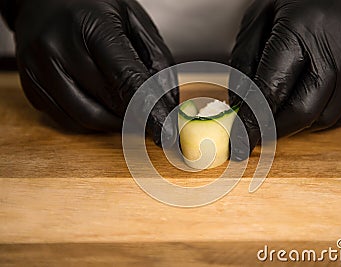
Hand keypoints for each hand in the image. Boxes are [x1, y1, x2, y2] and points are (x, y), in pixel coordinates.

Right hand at [13, 0, 177, 144]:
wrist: (44, 2)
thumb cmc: (94, 9)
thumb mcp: (134, 22)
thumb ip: (156, 60)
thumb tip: (168, 104)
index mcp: (92, 26)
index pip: (126, 80)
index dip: (149, 111)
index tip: (166, 132)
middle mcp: (58, 47)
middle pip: (108, 103)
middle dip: (136, 117)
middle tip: (152, 119)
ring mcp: (39, 68)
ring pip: (86, 118)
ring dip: (114, 122)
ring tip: (127, 109)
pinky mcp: (31, 86)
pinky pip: (67, 120)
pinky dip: (91, 120)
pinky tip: (101, 104)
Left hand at [230, 0, 340, 159]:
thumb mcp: (260, 19)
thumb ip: (245, 62)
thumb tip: (240, 104)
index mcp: (303, 30)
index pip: (273, 90)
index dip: (253, 122)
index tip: (239, 141)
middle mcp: (337, 50)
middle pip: (303, 112)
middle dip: (275, 130)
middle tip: (257, 133)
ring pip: (326, 118)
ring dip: (298, 125)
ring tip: (281, 116)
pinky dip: (321, 120)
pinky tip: (307, 109)